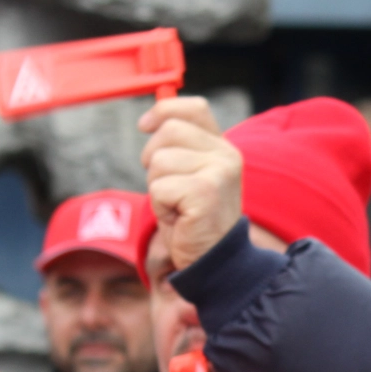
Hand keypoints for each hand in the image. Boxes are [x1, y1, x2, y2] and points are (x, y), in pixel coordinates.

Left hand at [138, 96, 243, 274]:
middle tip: (167, 189)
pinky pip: (160, 188)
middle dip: (153, 159)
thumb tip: (148, 121)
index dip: (164, 111)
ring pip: (159, 161)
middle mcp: (226, 156)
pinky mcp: (205, 193)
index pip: (194, 109)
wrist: (213, 263)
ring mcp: (218, 173)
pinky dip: (160, 207)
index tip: (144, 126)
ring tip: (176, 208)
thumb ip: (178, 147)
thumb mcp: (187, 177)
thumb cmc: (193, 221)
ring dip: (157, 188)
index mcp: (223, 148)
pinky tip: (178, 220)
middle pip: (168, 131)